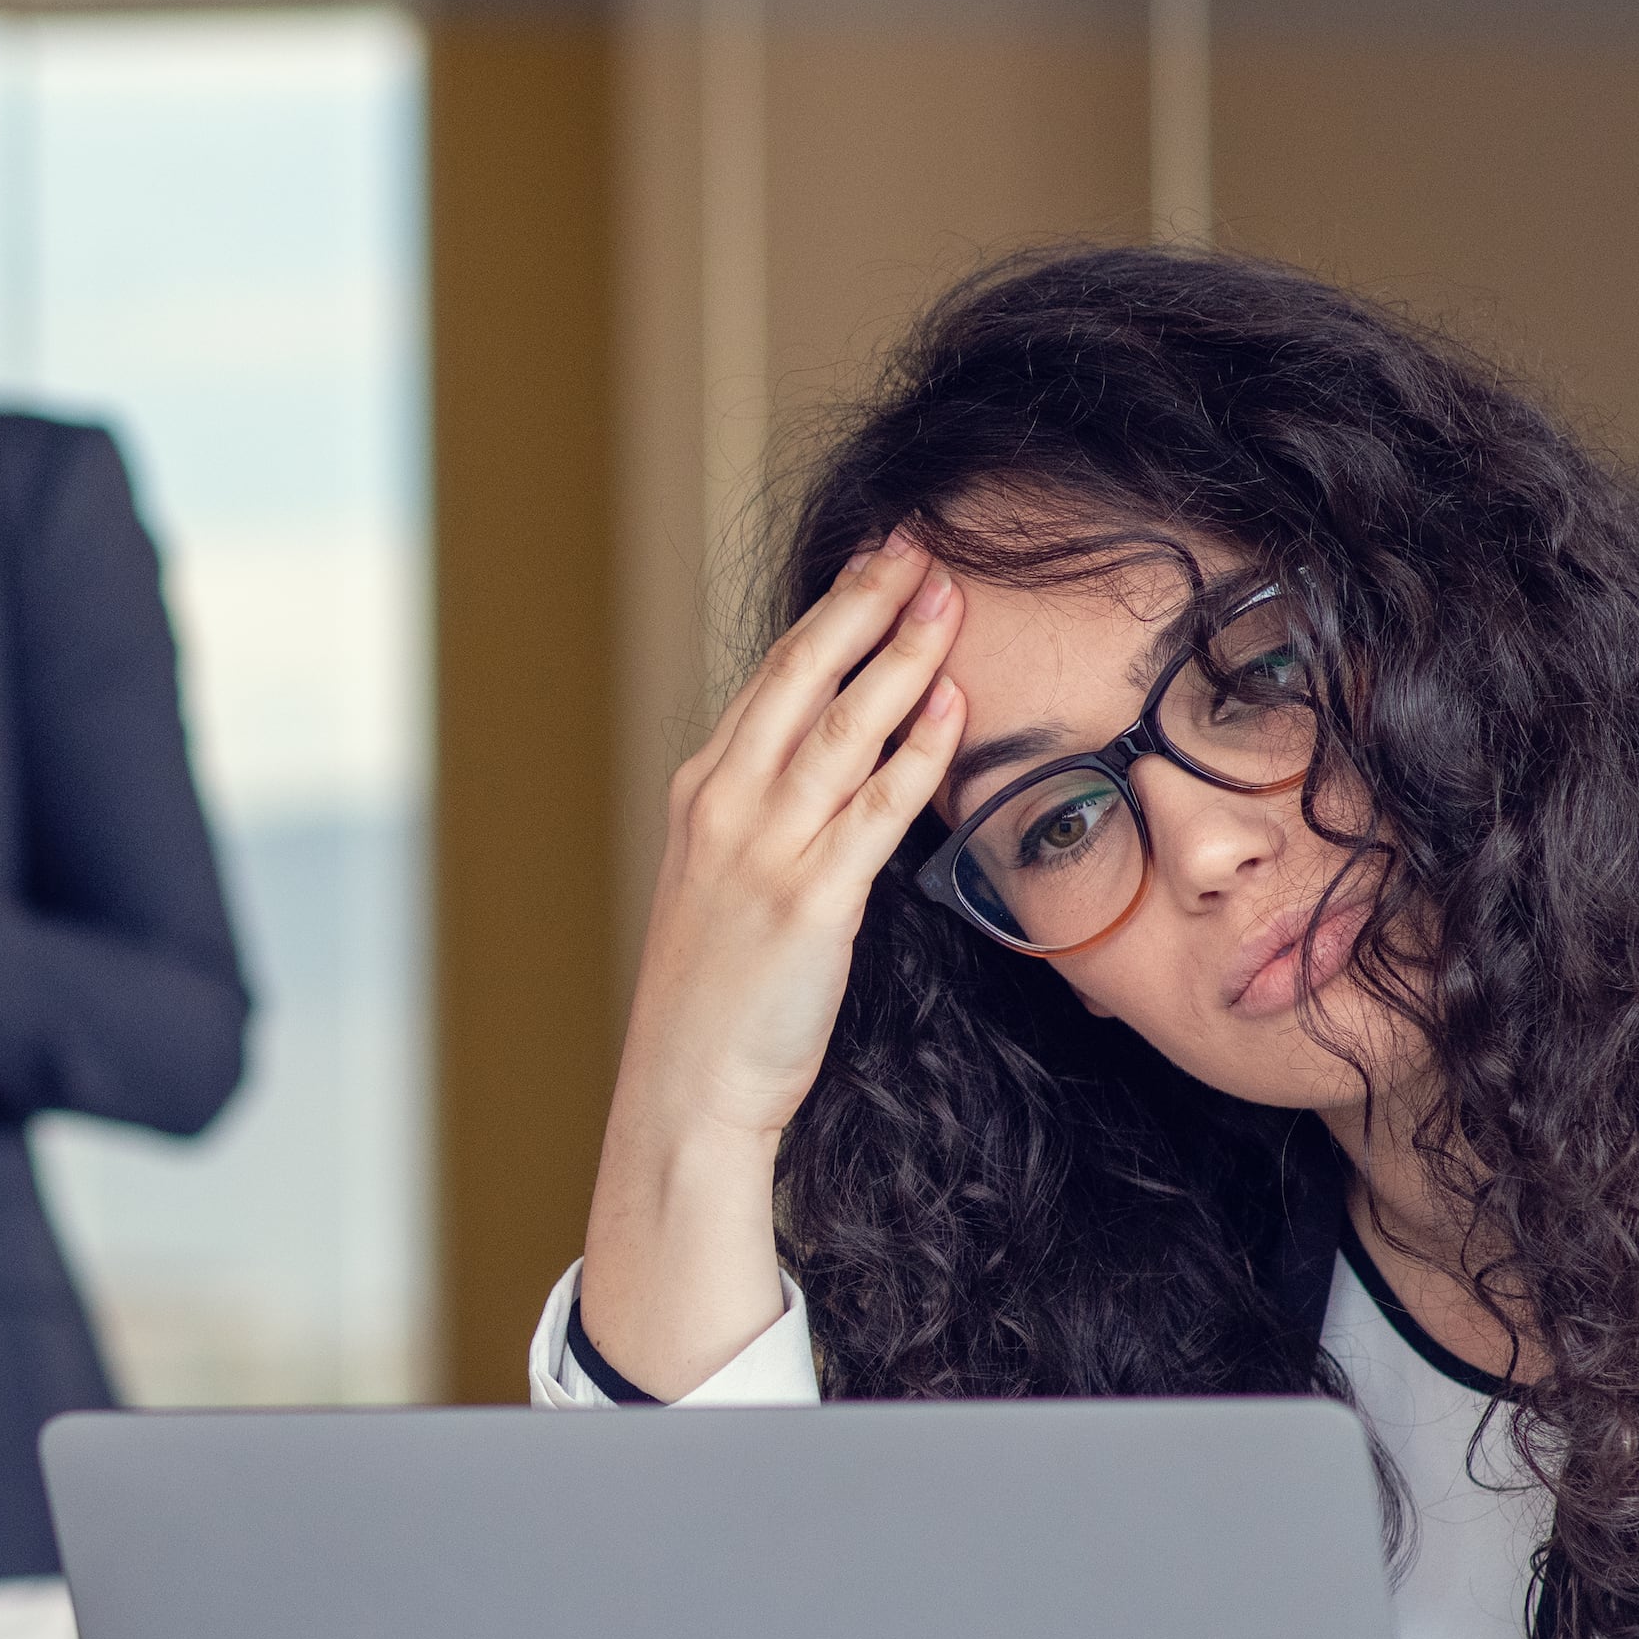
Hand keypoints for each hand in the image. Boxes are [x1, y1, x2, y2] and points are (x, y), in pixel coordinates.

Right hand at [575, 532, 967, 1389]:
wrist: (687, 1086)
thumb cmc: (716, 994)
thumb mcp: (722, 880)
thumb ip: (770, 814)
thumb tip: (840, 758)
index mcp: (704, 791)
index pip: (773, 677)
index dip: (833, 612)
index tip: (881, 562)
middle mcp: (727, 805)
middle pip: (802, 678)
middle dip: (866, 607)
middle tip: (922, 551)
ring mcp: (762, 850)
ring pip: (841, 729)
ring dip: (901, 660)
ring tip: (950, 606)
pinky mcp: (807, 901)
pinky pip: (872, 810)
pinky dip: (914, 754)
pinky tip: (951, 713)